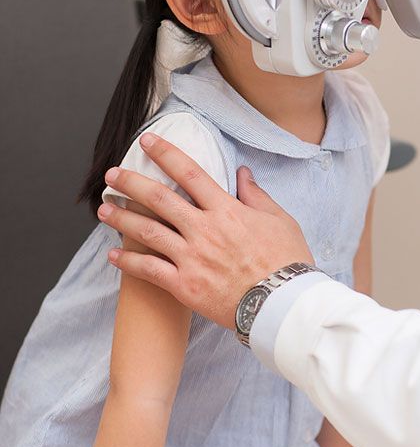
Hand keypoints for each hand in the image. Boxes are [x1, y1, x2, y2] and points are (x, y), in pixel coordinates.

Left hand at [96, 134, 313, 328]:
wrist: (283, 305)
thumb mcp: (280, 221)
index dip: (166, 153)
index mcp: (227, 210)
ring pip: (148, 231)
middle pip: (159, 198)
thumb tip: (243, 173)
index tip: (148, 142)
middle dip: (132, 182)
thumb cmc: (287, 262)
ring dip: (122, 217)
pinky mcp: (185, 286)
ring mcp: (192, 258)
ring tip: (104, 208)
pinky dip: (129, 261)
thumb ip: (257, 196)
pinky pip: (149, 270)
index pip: (190, 173)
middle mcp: (204, 229)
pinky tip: (113, 254)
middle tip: (112, 174)